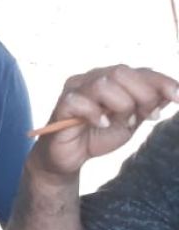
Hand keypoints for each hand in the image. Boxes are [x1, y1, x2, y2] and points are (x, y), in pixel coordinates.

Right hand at [33, 66, 178, 177]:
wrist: (70, 157)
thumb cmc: (99, 135)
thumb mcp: (131, 120)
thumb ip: (148, 106)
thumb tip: (172, 94)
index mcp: (112, 79)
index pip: (141, 72)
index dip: (162, 83)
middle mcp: (92, 78)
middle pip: (122, 72)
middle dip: (141, 95)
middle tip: (141, 118)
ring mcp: (75, 90)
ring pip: (102, 84)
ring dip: (120, 105)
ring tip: (121, 122)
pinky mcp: (62, 106)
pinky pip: (79, 101)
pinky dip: (95, 114)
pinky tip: (101, 124)